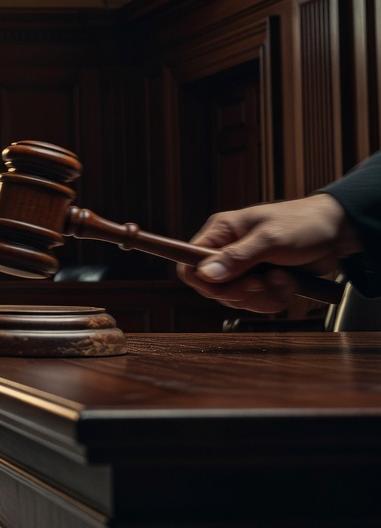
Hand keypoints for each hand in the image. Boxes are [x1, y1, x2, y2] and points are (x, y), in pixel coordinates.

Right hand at [177, 194, 355, 312]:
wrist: (339, 233)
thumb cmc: (304, 224)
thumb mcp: (270, 239)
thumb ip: (237, 258)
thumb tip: (205, 274)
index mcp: (221, 233)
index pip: (189, 262)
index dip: (202, 280)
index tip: (224, 286)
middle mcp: (228, 252)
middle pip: (214, 289)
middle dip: (242, 292)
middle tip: (261, 283)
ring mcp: (246, 270)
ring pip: (237, 300)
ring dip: (263, 296)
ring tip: (282, 279)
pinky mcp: (263, 283)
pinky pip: (258, 303)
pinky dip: (276, 298)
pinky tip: (289, 282)